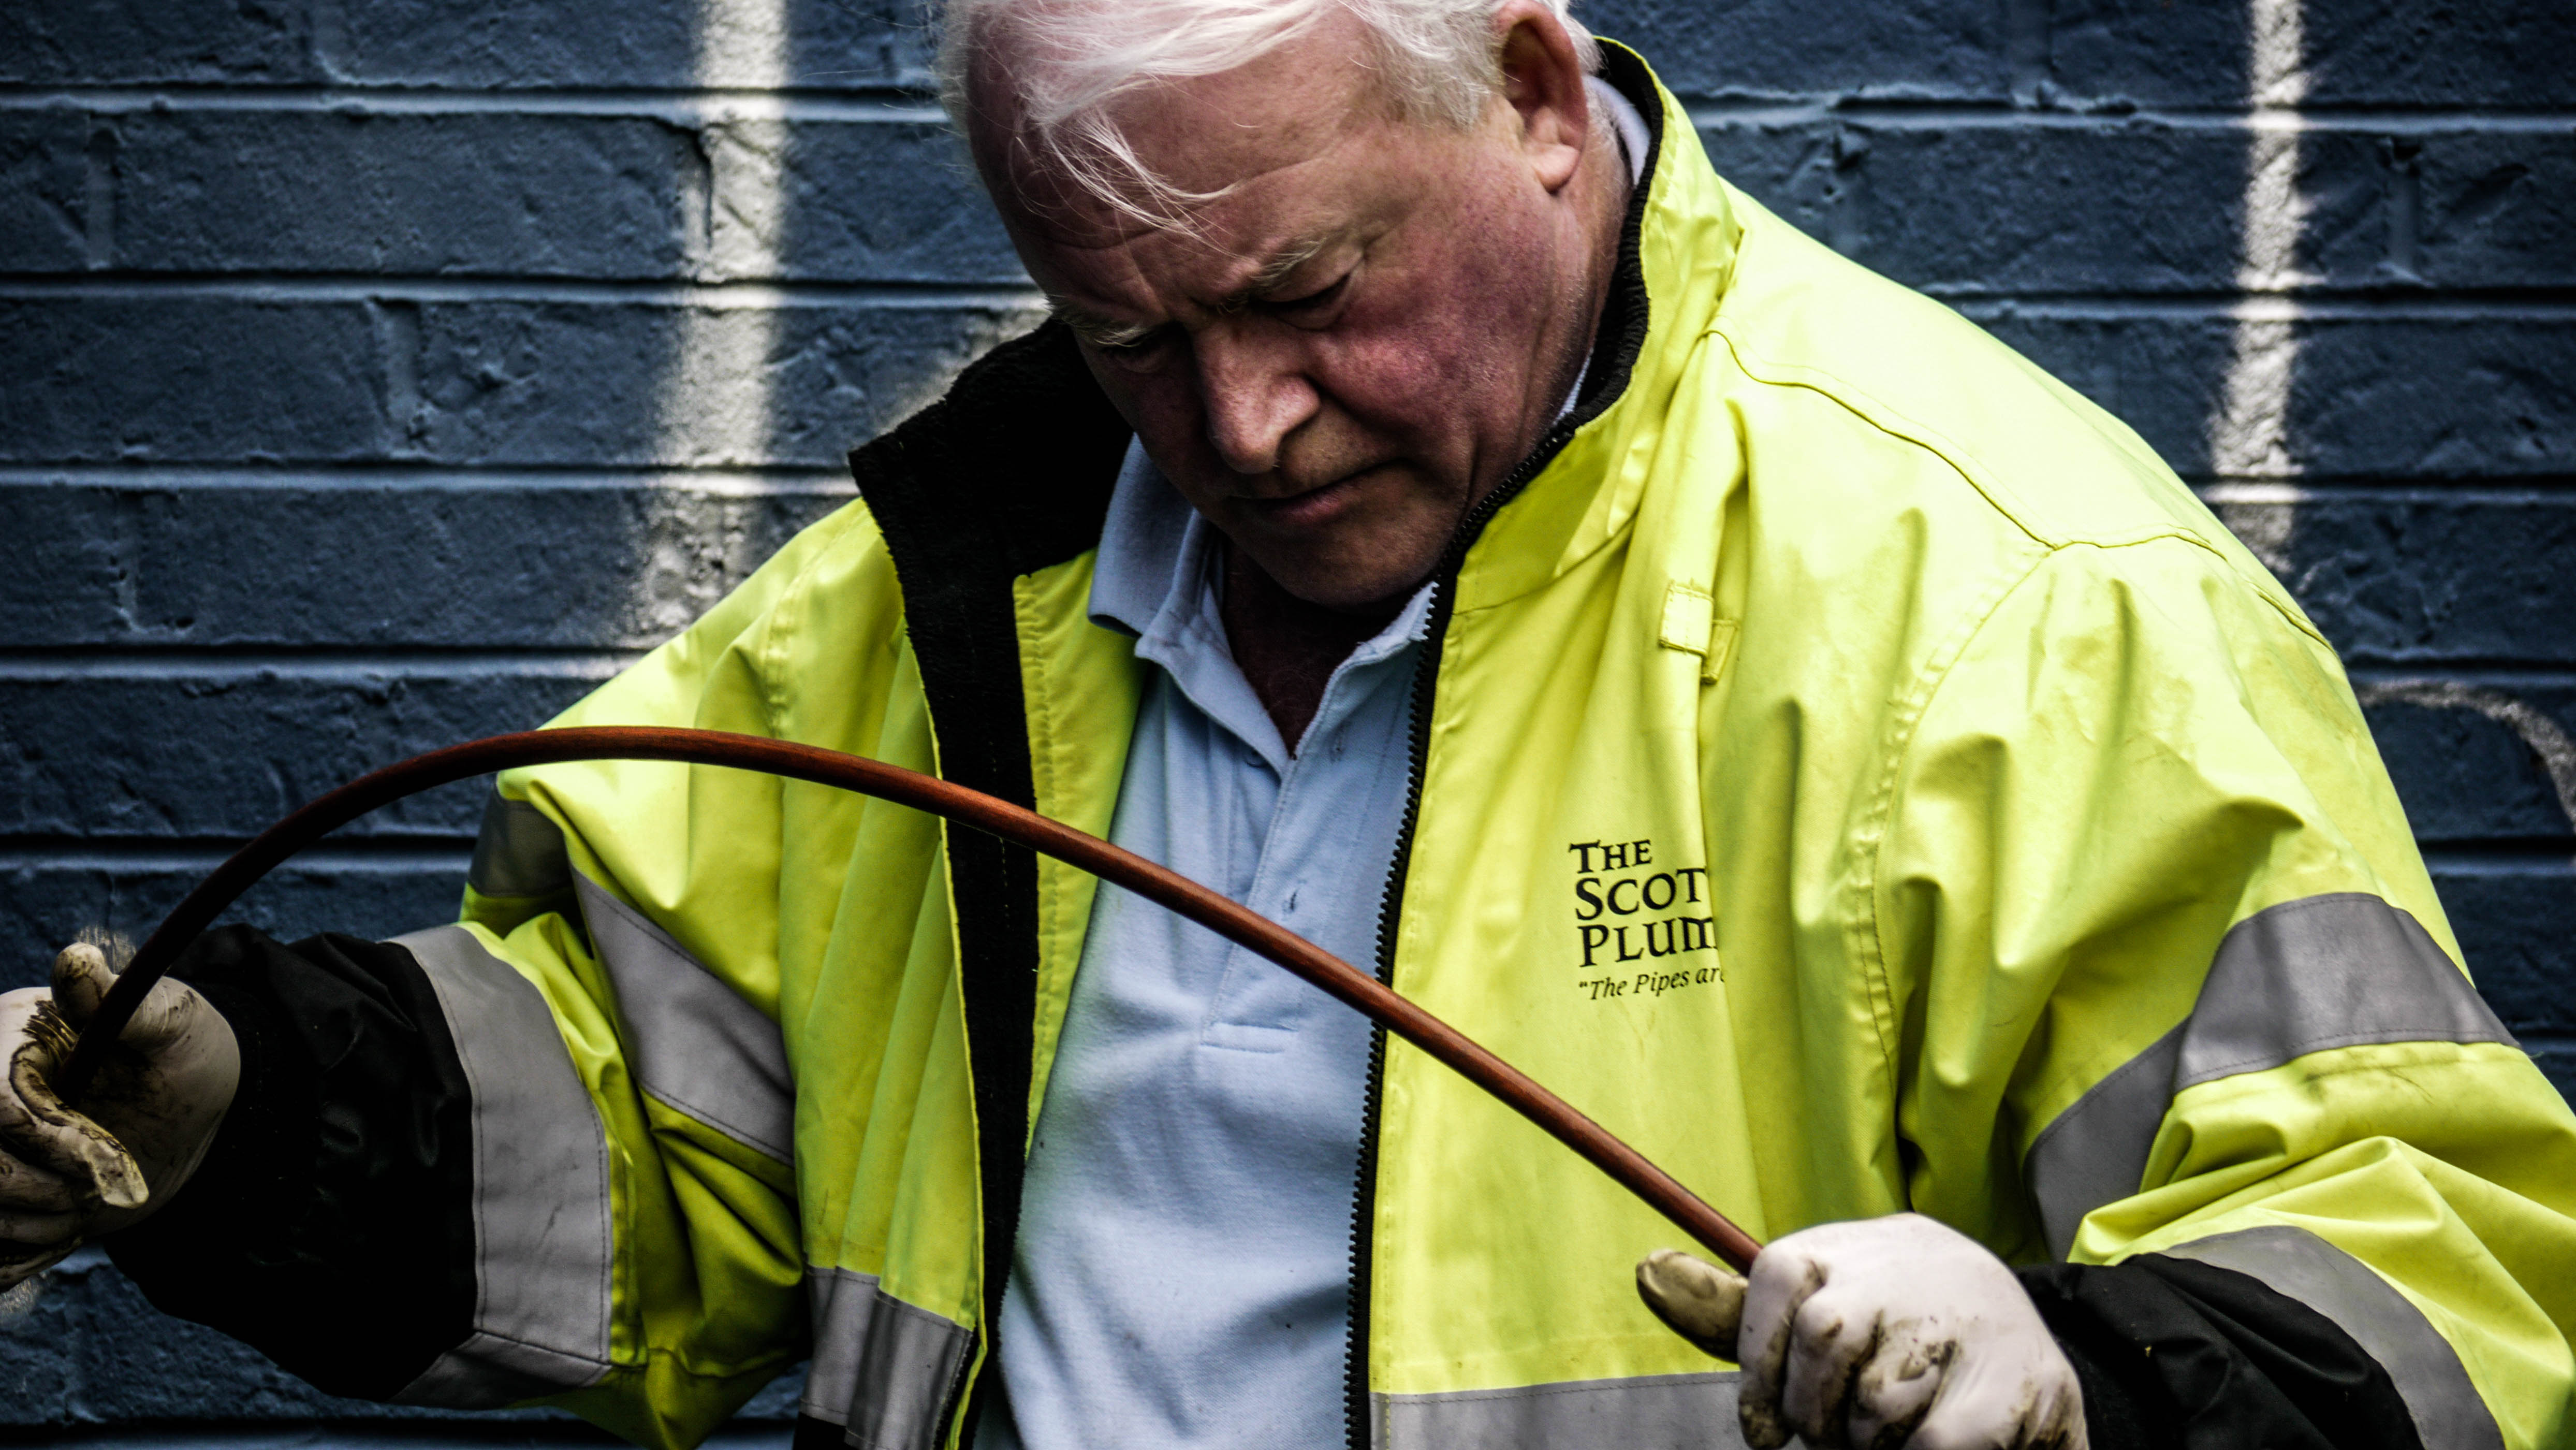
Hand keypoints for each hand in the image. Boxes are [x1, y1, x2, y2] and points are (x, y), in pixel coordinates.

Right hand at [0, 943, 239, 1286]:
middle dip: (41, 1190)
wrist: (189, 1110)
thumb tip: (77, 959)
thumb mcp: (171, 1022)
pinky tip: (62, 1235)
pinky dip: (17, 1260)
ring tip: (87, 1205)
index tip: (104, 1158)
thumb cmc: (185, 1053)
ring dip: (35, 1227)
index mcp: (9, 1043)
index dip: (48, 1140)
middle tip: (100, 1188)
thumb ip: (120, 1001)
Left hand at [1638, 1213, 2085, 1449]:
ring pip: (1877, 1399)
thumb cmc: (1896, 1328)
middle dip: (1812, 1408)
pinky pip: (1935, 1443)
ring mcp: (1968, 1318)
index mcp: (1854, 1245)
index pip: (1777, 1273)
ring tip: (1887, 1433)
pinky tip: (1927, 1445)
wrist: (2027, 1341)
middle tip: (1828, 1436)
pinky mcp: (2019, 1381)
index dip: (1758, 1357)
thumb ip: (1740, 1314)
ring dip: (1867, 1440)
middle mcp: (1911, 1265)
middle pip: (1824, 1332)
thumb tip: (1647, 1272)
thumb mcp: (1820, 1304)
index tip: (1765, 1424)